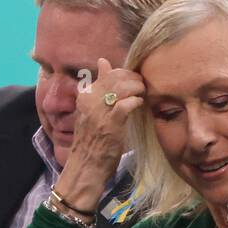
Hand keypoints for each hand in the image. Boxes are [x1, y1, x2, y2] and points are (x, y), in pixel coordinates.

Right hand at [55, 58, 145, 207]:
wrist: (85, 166)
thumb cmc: (91, 141)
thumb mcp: (91, 109)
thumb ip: (99, 88)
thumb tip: (104, 61)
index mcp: (85, 96)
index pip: (107, 73)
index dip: (123, 73)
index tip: (132, 80)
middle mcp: (90, 101)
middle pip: (115, 77)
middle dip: (132, 78)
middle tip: (141, 85)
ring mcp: (99, 112)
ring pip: (121, 88)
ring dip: (136, 88)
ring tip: (142, 93)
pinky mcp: (110, 125)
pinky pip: (125, 105)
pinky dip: (135, 102)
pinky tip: (139, 104)